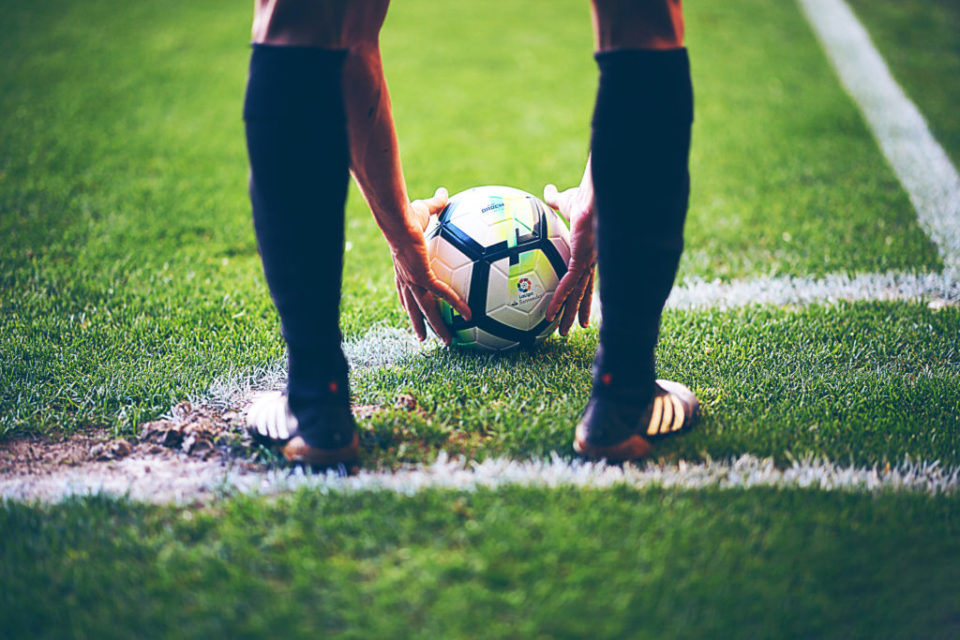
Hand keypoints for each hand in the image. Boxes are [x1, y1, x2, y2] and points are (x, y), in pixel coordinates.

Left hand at [389, 188, 471, 343]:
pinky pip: (442, 295)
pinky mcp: (424, 277)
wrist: (400, 218)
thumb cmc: (407, 212)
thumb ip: (435, 205)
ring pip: (426, 309)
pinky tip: (467, 315)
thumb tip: (444, 193)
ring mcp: (414, 280)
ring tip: (448, 342)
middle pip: (412, 307)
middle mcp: (406, 278)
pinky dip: (455, 305)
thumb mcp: (423, 210)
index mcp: (403, 266)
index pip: (403, 288)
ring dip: (437, 326)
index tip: (411, 311)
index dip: (406, 300)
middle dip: (418, 323)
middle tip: (424, 339)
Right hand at [543, 182, 595, 335]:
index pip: (585, 277)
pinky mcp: (581, 261)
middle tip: (573, 328)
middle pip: (584, 292)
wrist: (594, 196)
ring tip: (564, 332)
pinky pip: (568, 286)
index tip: (580, 305)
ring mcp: (587, 263)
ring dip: (569, 315)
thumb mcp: (565, 201)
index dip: (583, 292)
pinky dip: (559, 300)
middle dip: (578, 311)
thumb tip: (547, 190)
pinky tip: (552, 314)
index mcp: (588, 252)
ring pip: (577, 295)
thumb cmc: (584, 195)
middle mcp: (591, 261)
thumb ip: (555, 200)